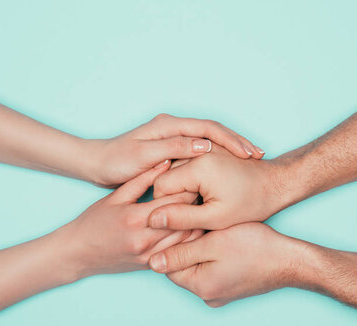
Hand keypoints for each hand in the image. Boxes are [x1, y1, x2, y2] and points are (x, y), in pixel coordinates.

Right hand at [58, 160, 202, 278]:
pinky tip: (198, 227)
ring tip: (208, 207)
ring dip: (199, 223)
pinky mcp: (152, 265)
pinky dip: (191, 240)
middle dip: (198, 204)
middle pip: (184, 219)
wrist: (77, 254)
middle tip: (211, 191)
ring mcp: (150, 254)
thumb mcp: (115, 196)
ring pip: (187, 239)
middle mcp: (145, 239)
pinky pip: (179, 252)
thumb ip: (142, 180)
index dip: (190, 186)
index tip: (201, 176)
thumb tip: (166, 161)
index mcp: (136, 218)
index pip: (174, 200)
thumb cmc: (93, 222)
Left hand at [84, 114, 263, 187]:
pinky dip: (219, 157)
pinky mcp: (172, 150)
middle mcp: (174, 128)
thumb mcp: (144, 156)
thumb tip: (205, 145)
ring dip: (231, 150)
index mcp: (169, 125)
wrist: (96, 164)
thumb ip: (174, 149)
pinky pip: (202, 151)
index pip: (209, 128)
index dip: (231, 141)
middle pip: (215, 131)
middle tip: (259, 156)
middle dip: (238, 142)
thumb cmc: (116, 162)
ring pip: (211, 141)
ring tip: (252, 160)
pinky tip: (229, 168)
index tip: (248, 154)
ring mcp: (174, 138)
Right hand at [148, 144, 285, 230]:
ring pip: (176, 169)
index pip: (160, 186)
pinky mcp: (210, 148)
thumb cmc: (252, 203)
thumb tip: (153, 219)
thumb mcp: (215, 218)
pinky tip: (204, 193)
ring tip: (202, 203)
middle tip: (195, 212)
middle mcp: (199, 150)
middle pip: (167, 175)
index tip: (182, 218)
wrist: (276, 184)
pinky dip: (191, 179)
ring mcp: (204, 147)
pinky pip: (188, 163)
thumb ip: (182, 218)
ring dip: (183, 187)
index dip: (166, 206)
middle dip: (175, 196)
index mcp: (198, 165)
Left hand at [148, 223, 306, 306]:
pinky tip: (222, 241)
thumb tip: (151, 263)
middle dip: (186, 244)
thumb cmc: (255, 247)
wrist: (290, 260)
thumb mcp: (214, 243)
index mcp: (200, 286)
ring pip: (198, 267)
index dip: (172, 239)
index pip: (169, 264)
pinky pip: (212, 271)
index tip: (182, 221)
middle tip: (197, 222)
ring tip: (211, 229)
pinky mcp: (231, 289)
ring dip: (200, 249)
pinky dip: (213, 256)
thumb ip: (181, 253)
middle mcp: (208, 296)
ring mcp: (220, 295)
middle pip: (183, 266)